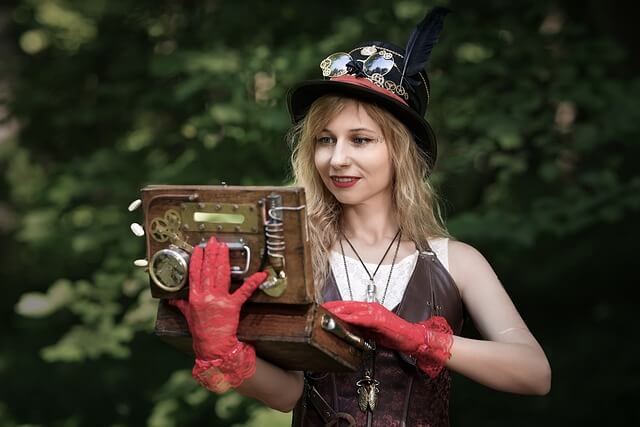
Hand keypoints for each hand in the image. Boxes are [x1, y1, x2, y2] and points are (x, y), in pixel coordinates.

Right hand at [168, 236, 266, 390]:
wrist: (211, 347)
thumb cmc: (200, 332)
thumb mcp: (187, 316)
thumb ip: (180, 304)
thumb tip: (172, 299)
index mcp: (194, 297)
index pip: (195, 273)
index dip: (197, 259)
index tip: (199, 248)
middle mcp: (205, 296)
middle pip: (208, 270)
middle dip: (212, 254)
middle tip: (214, 241)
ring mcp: (219, 300)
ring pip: (221, 275)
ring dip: (223, 259)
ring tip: (224, 248)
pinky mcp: (232, 306)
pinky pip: (243, 292)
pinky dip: (253, 282)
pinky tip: (260, 274)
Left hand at [322, 301, 452, 377]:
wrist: (411, 338)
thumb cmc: (394, 335)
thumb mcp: (373, 331)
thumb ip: (361, 328)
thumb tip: (348, 329)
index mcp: (371, 309)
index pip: (350, 306)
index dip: (336, 306)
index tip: (325, 307)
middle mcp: (372, 307)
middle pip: (348, 305)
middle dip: (333, 306)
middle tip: (321, 307)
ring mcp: (375, 312)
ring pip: (353, 309)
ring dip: (339, 310)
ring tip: (327, 312)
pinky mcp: (379, 320)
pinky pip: (362, 318)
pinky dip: (351, 318)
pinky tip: (343, 318)